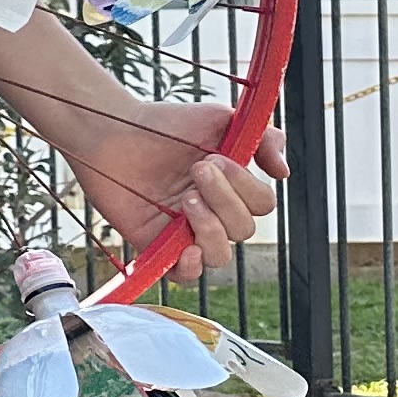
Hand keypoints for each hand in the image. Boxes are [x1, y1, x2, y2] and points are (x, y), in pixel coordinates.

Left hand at [67, 102, 283, 284]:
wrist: (113, 130)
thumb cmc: (164, 126)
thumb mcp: (220, 120)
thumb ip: (262, 139)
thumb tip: (284, 173)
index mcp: (231, 188)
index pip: (261, 205)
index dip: (246, 186)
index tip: (216, 158)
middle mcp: (212, 212)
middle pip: (244, 229)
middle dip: (225, 199)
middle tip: (196, 169)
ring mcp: (184, 231)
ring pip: (220, 254)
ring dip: (210, 227)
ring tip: (185, 199)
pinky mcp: (154, 244)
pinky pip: (183, 276)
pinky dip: (190, 268)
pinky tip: (186, 247)